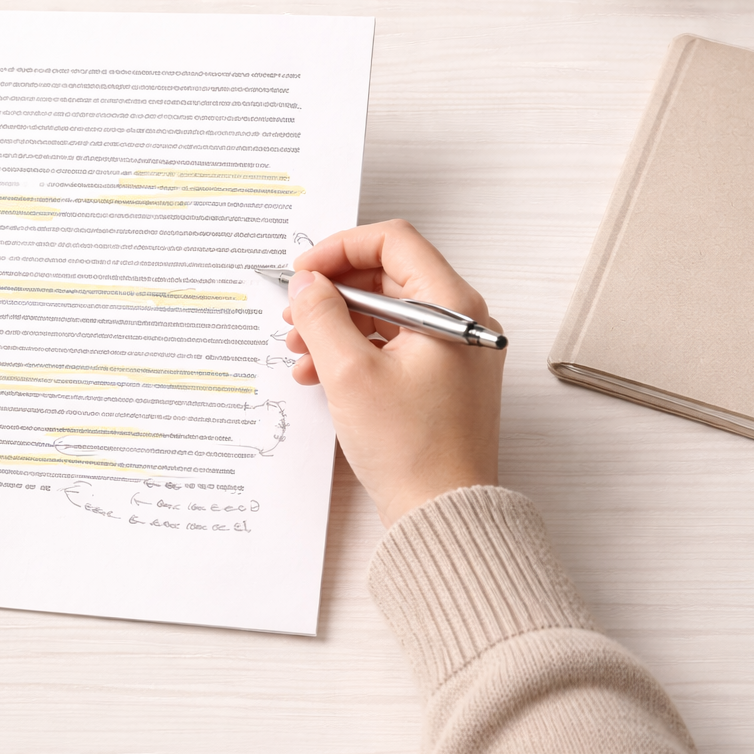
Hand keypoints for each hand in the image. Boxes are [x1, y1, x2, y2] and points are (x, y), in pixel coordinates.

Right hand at [283, 220, 504, 526]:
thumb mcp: (350, 373)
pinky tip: (318, 373)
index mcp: (452, 305)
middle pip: (387, 275)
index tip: (304, 272)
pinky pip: (390, 345)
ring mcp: (451, 351)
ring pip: (384, 312)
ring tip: (298, 348)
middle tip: (294, 310)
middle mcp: (459, 320)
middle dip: (333, 292)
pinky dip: (352, 351)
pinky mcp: (439, 379)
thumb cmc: (413, 449)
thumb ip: (322, 315)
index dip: (340, 249)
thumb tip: (306, 283)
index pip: (393, 240)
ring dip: (336, 323)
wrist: (442, 513)